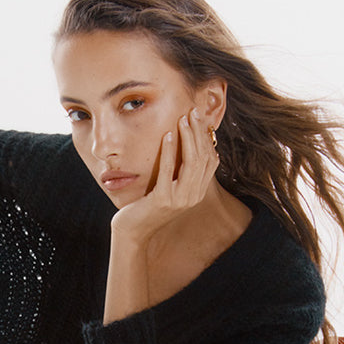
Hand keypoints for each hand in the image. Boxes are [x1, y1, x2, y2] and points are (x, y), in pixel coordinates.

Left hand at [111, 108, 218, 245]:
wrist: (133, 232)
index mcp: (197, 192)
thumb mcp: (169, 188)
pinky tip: (166, 135)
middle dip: (199, 132)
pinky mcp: (163, 200)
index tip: (200, 118)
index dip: (207, 137)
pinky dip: (169, 151)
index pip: (210, 160)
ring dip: (187, 137)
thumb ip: (180, 172)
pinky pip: (168, 171)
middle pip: (203, 158)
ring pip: (191, 162)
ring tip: (182, 119)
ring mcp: (179, 199)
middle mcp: (192, 196)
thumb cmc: (148, 207)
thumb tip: (188, 145)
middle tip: (193, 111)